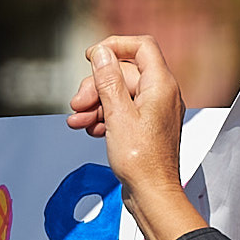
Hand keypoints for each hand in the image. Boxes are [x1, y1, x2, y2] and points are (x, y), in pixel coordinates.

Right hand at [70, 36, 199, 239]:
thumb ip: (108, 80)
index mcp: (161, 85)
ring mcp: (153, 111)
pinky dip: (103, 116)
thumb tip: (102, 53)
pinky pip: (122, 111)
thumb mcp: (117, 115)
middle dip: (96, 85)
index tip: (92, 56)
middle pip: (123, 73)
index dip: (114, 46)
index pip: (141, 47)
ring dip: (95, 104)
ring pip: (119, 94)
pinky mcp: (145, 127)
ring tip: (78, 120)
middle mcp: (161, 95)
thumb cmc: (142, 161)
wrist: (151, 194)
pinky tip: (90, 128)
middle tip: (78, 103)